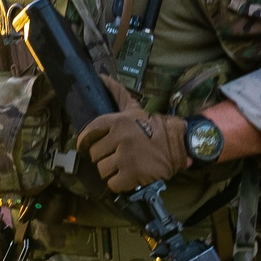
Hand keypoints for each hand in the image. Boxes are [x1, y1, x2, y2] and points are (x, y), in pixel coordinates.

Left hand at [76, 77, 188, 192]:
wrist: (177, 144)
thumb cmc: (152, 127)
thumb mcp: (133, 108)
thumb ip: (116, 93)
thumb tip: (101, 76)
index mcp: (118, 121)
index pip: (90, 131)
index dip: (84, 141)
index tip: (83, 147)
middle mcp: (120, 138)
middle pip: (94, 154)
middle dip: (102, 156)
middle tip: (113, 156)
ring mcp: (126, 157)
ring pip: (102, 169)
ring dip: (110, 170)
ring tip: (121, 166)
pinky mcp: (132, 174)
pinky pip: (112, 184)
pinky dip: (118, 183)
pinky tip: (126, 176)